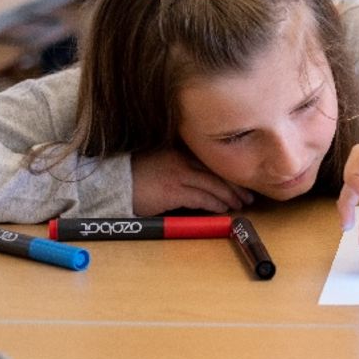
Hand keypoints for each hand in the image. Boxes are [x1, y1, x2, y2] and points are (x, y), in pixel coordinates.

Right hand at [131, 148, 252, 215]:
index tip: (241, 180)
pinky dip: (216, 204)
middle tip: (249, 195)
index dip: (228, 172)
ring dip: (230, 196)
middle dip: (235, 185)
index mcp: (178, 150)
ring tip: (240, 204)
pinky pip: (202, 198)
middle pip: (217, 171)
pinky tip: (223, 209)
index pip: (211, 160)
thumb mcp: (159, 163)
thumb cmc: (133, 176)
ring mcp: (177, 174)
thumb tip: (201, 181)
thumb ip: (179, 167)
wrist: (109, 183)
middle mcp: (180, 159)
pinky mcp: (172, 190)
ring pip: (213, 185)